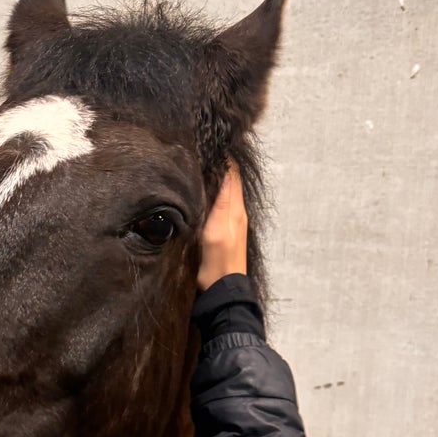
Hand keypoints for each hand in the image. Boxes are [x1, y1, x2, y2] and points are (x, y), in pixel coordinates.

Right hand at [198, 161, 247, 290]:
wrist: (222, 291)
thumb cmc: (216, 264)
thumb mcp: (215, 231)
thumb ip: (220, 203)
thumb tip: (223, 173)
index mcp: (235, 210)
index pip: (232, 174)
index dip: (223, 158)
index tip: (209, 145)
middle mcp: (237, 212)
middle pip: (230, 180)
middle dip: (219, 165)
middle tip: (201, 151)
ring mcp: (232, 221)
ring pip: (227, 191)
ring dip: (217, 178)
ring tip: (200, 166)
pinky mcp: (226, 230)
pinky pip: (223, 203)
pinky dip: (215, 192)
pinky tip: (203, 192)